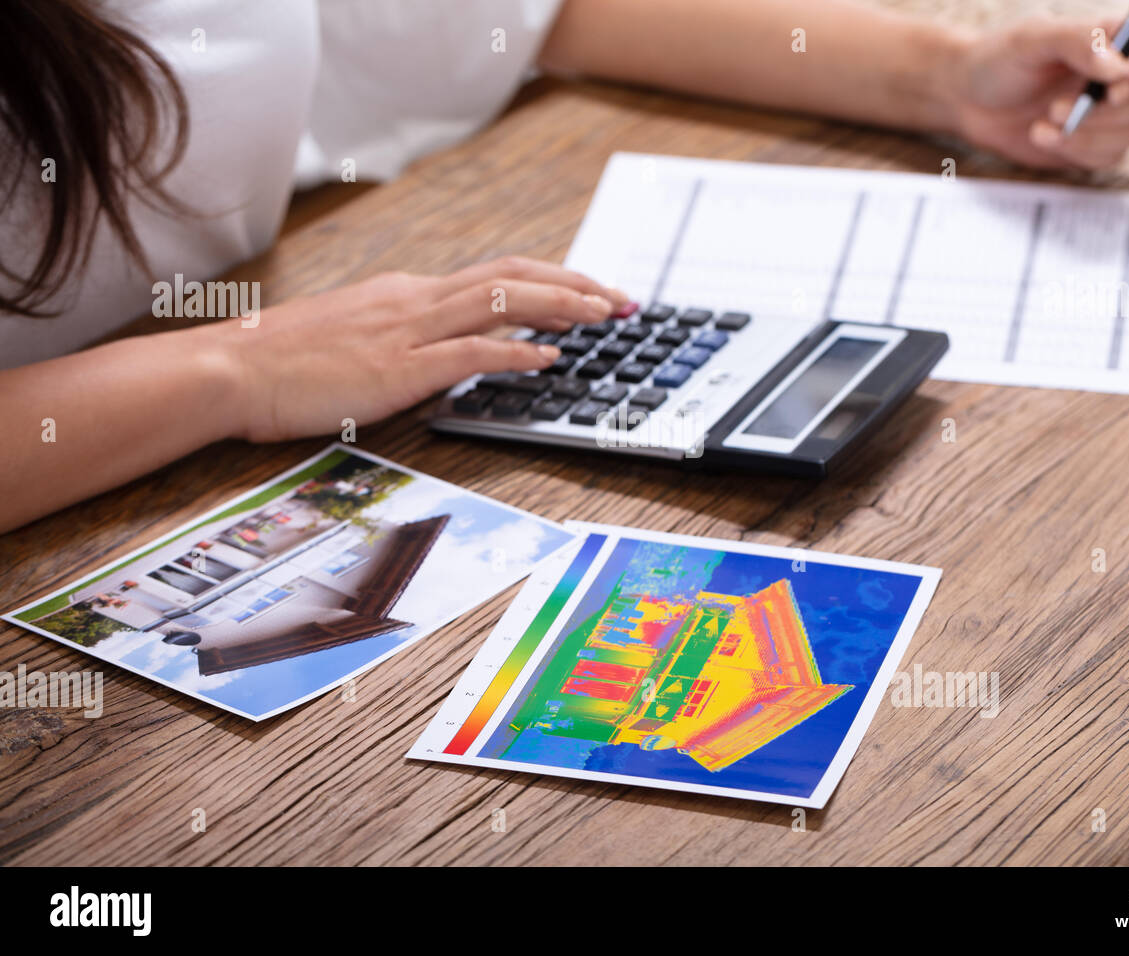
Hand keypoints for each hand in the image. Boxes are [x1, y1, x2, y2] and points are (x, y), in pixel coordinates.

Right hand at [222, 257, 627, 441]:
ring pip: (502, 301)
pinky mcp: (397, 367)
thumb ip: (407, 338)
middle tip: (623, 299)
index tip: (592, 293)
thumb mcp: (356, 337)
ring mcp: (407, 330)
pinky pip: (470, 350)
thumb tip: (453, 352)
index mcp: (408, 293)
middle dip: (577, 284)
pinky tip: (551, 356)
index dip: (553, 281)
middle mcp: (415, 299)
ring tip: (606, 315)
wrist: (231, 369)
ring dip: (563, 306)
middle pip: (514, 276)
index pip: (497, 276)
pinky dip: (517, 349)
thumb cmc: (285, 361)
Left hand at [950, 17, 1128, 169]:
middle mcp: (1124, 77)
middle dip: (1105, 112)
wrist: (967, 99)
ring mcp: (1111, 115)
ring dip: (1085, 134)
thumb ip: (1078, 42)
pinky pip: (1106, 158)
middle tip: (1057, 108)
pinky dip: (1074, 151)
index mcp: (1120, 41)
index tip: (1113, 89)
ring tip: (1042, 121)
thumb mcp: (1032, 39)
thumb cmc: (999, 60)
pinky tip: (1040, 135)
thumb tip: (1119, 69)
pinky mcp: (1092, 146)